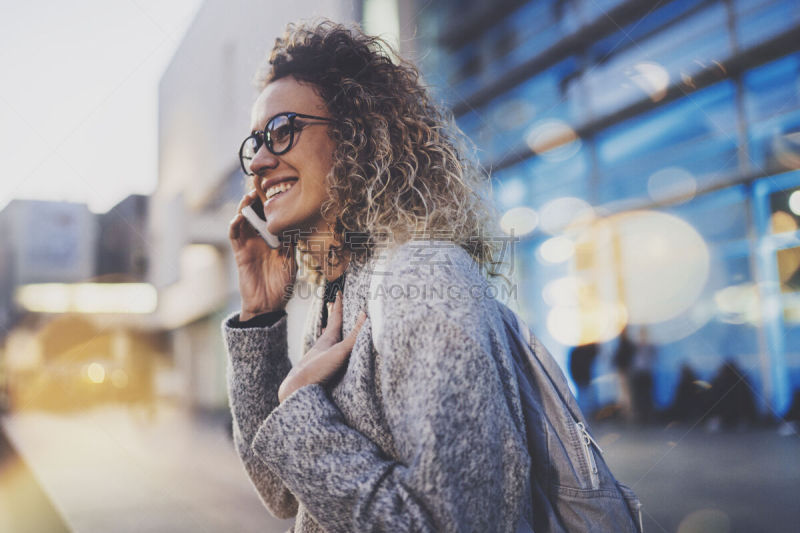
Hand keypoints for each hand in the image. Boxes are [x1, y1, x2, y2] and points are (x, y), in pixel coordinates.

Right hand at [229, 190, 297, 319]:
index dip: (273, 200)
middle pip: (257, 211)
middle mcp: (261, 237)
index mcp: (275, 237)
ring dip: (245, 207)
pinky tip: (239, 218)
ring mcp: (249, 243)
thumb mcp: (292, 260)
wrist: (269, 305)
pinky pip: (234, 235)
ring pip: (244, 219)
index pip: (273, 214)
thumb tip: (297, 223)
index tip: (278, 183)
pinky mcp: (240, 252)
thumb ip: (292, 242)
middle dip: (258, 196)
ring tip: (250, 195)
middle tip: (261, 181)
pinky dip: (235, 225)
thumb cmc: (282, 284)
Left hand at [278, 291, 366, 402]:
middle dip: (333, 315)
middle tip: (332, 304)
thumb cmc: (318, 369)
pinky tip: (327, 354)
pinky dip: (329, 348)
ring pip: (326, 340)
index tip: (339, 292)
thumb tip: (365, 314)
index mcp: (328, 338)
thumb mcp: (340, 351)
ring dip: (331, 331)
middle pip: (330, 326)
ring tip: (330, 327)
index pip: (335, 317)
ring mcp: (319, 357)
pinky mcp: (318, 369)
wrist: (297, 389)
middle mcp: (322, 345)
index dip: (338, 304)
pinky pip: (325, 354)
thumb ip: (354, 335)